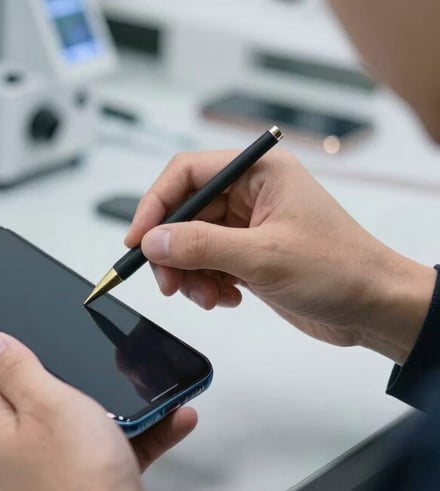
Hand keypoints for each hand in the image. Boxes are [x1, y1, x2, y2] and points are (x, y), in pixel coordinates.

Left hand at [0, 332, 197, 490]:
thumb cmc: (79, 478)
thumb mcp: (48, 403)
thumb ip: (17, 369)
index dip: (11, 350)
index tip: (36, 336)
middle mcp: (12, 454)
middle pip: (33, 398)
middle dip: (69, 379)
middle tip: (91, 366)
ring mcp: (45, 473)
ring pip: (77, 424)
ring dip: (113, 407)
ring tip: (141, 394)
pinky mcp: (80, 484)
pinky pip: (106, 450)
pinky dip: (135, 436)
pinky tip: (167, 421)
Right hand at [126, 149, 436, 363]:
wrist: (374, 308)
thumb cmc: (340, 269)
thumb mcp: (264, 256)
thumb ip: (202, 246)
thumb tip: (153, 240)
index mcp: (259, 172)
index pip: (186, 173)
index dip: (155, 204)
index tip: (138, 239)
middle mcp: (250, 192)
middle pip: (183, 212)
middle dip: (172, 250)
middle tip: (168, 282)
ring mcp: (247, 224)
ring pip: (190, 242)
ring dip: (189, 273)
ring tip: (207, 297)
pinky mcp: (247, 253)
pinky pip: (206, 263)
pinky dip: (206, 284)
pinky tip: (227, 298)